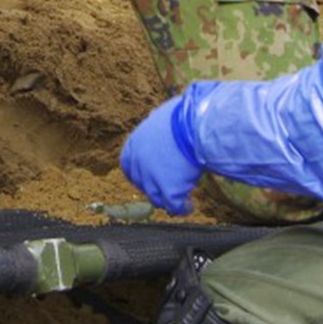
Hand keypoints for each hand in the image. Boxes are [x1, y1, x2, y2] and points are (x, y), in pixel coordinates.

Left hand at [121, 95, 203, 214]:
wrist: (194, 125)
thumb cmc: (183, 115)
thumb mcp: (163, 116)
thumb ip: (157, 124)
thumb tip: (158, 118)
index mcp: (135, 143)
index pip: (128, 165)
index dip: (138, 173)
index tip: (149, 176)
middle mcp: (139, 163)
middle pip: (142, 184)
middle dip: (153, 188)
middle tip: (167, 188)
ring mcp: (152, 179)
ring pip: (156, 198)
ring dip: (168, 200)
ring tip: (181, 202)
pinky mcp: (169, 190)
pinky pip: (174, 206)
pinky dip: (182, 208)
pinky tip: (189, 207)